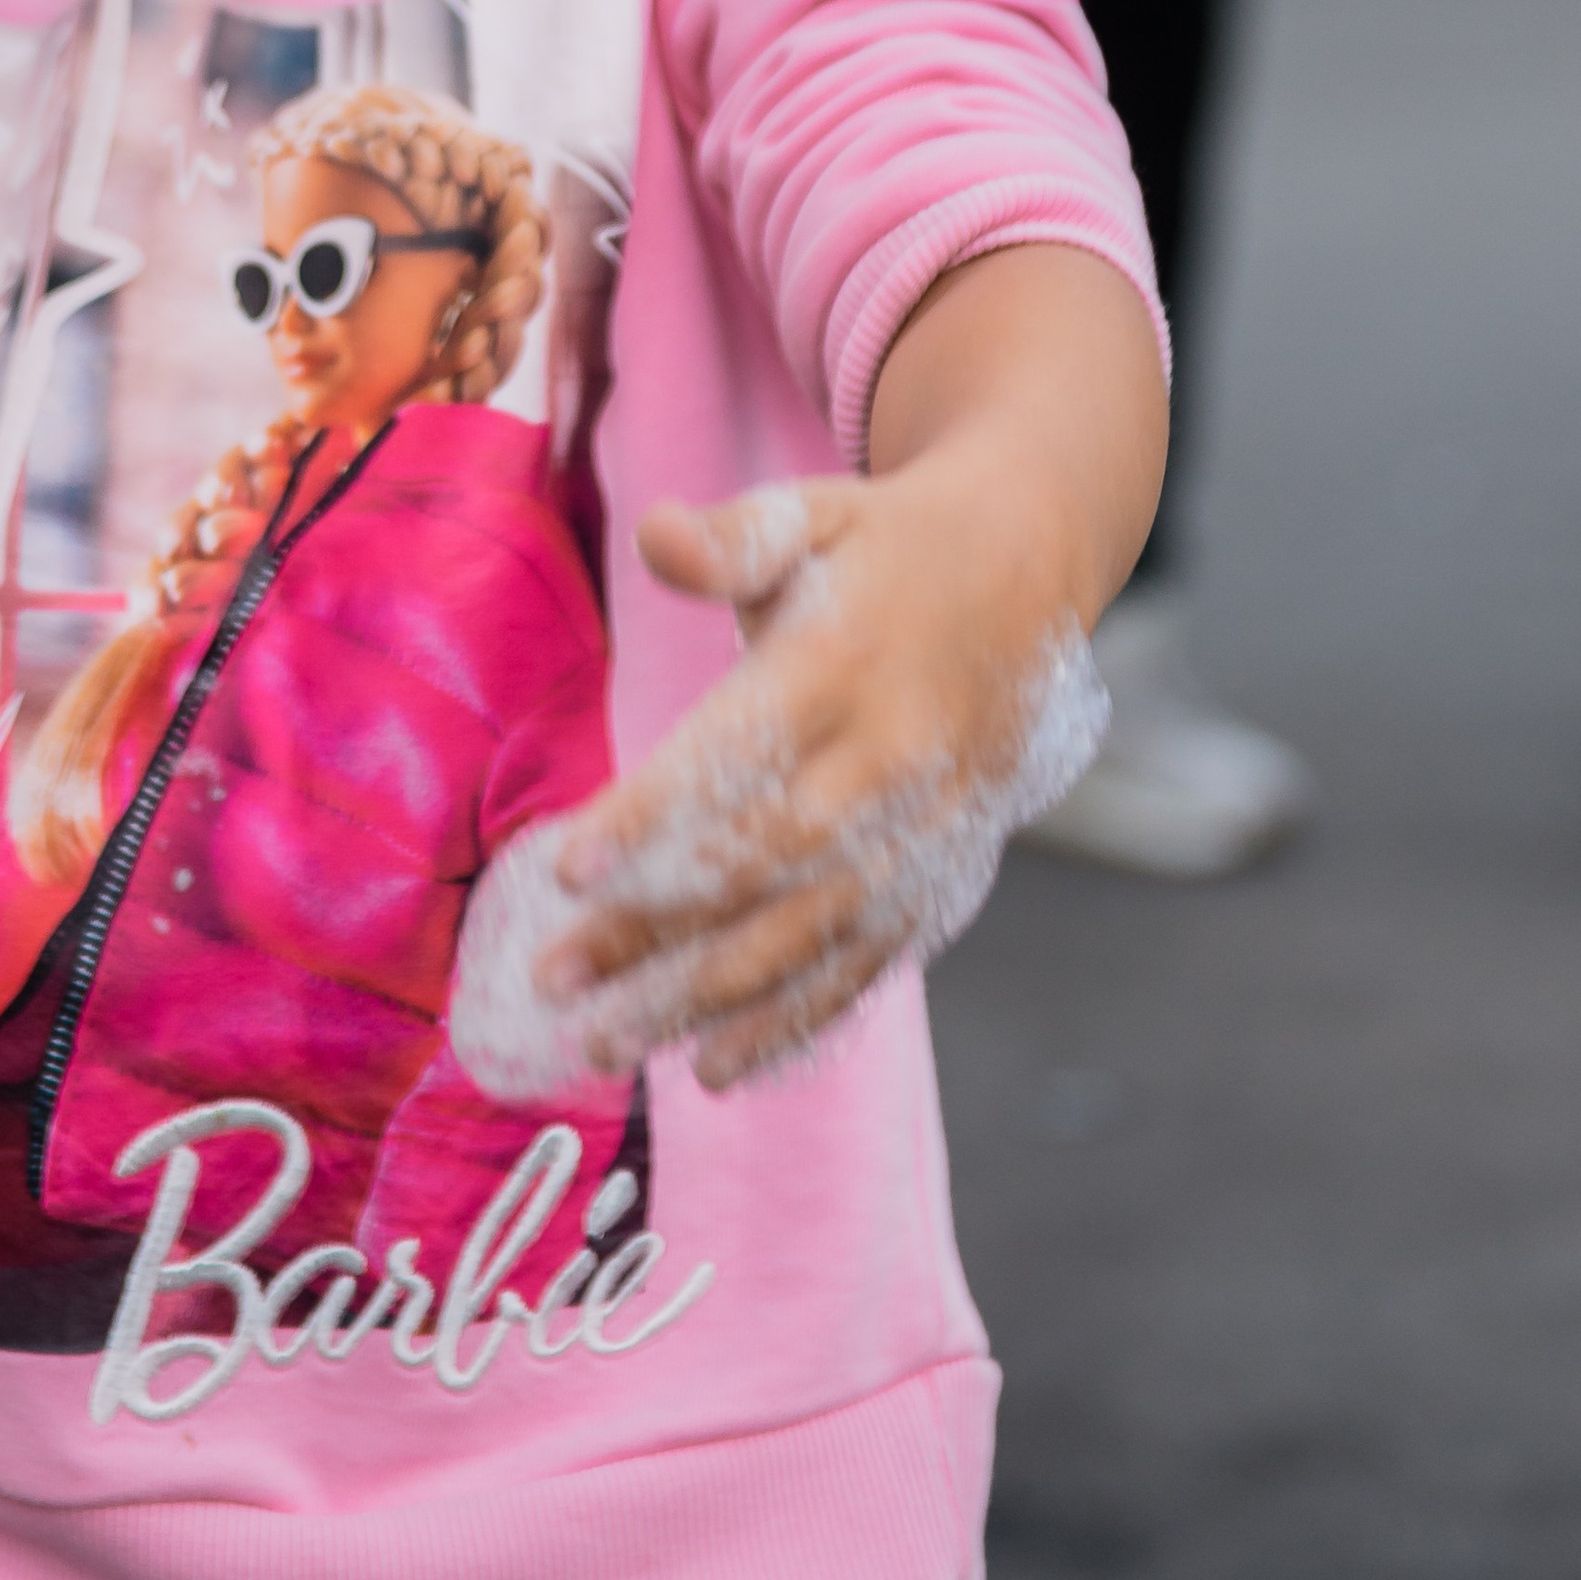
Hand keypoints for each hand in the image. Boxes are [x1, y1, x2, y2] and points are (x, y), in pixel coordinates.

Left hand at [531, 461, 1105, 1092]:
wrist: (1027, 578)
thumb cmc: (886, 550)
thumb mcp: (815, 513)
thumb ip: (733, 538)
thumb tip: (656, 535)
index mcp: (843, 666)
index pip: (737, 752)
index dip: (652, 815)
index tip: (565, 867)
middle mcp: (889, 761)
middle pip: (761, 863)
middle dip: (654, 929)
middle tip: (553, 979)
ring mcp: (923, 831)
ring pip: (807, 934)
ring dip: (705, 998)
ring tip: (607, 1045)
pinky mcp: (944, 876)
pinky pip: (867, 964)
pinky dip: (795, 1021)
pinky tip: (716, 1066)